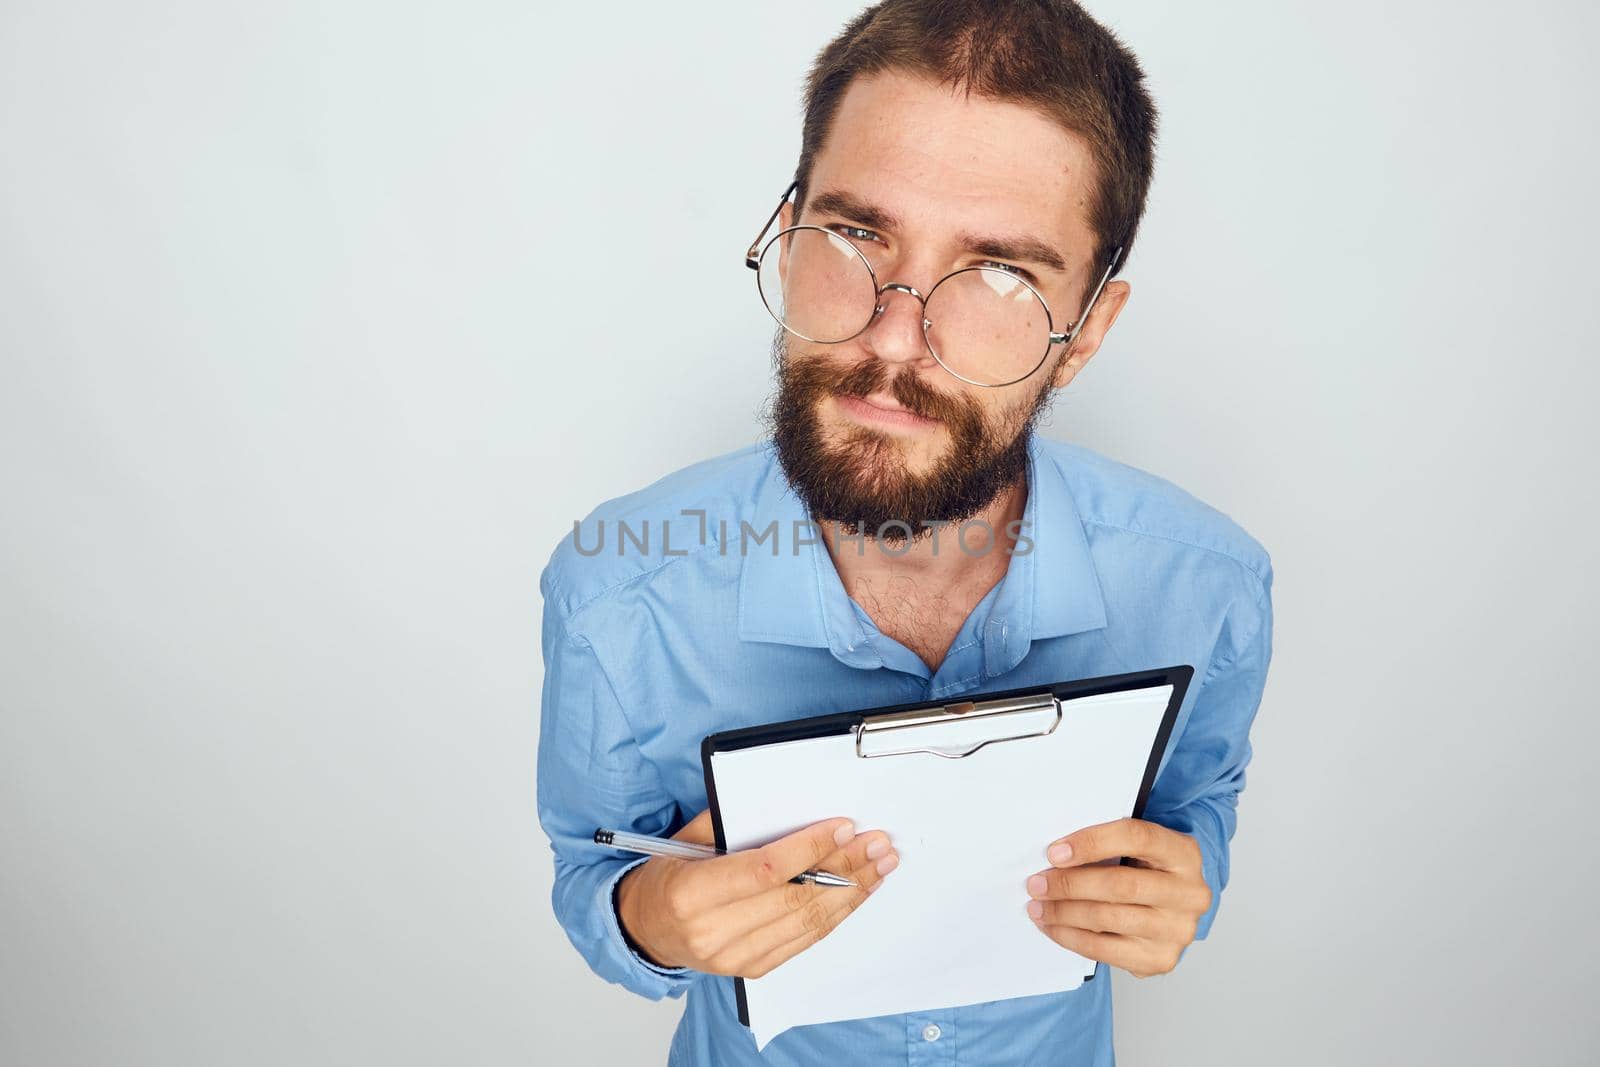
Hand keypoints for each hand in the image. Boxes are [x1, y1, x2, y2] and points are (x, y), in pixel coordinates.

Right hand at [616, 808, 898, 978]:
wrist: (645, 928)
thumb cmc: (668, 875)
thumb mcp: (686, 838)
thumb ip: (732, 822)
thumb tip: (790, 804)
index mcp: (692, 894)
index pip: (765, 870)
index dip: (809, 849)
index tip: (843, 828)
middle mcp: (714, 932)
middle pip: (795, 898)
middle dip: (844, 868)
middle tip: (875, 844)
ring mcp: (735, 957)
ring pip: (807, 923)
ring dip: (851, 892)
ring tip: (878, 866)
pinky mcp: (753, 969)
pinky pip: (805, 940)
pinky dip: (836, 914)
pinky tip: (856, 892)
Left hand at [1024, 817, 1209, 977]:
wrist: (1172, 911)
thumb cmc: (1146, 872)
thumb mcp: (1139, 850)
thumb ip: (1109, 846)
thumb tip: (1055, 856)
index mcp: (1184, 853)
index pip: (1136, 838)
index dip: (1092, 843)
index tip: (1054, 853)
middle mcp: (1190, 893)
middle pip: (1121, 884)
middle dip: (1070, 884)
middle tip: (1036, 884)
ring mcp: (1178, 930)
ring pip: (1110, 918)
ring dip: (1064, 913)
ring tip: (1038, 907)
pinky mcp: (1161, 959)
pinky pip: (1106, 950)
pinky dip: (1072, 938)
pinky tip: (1053, 927)